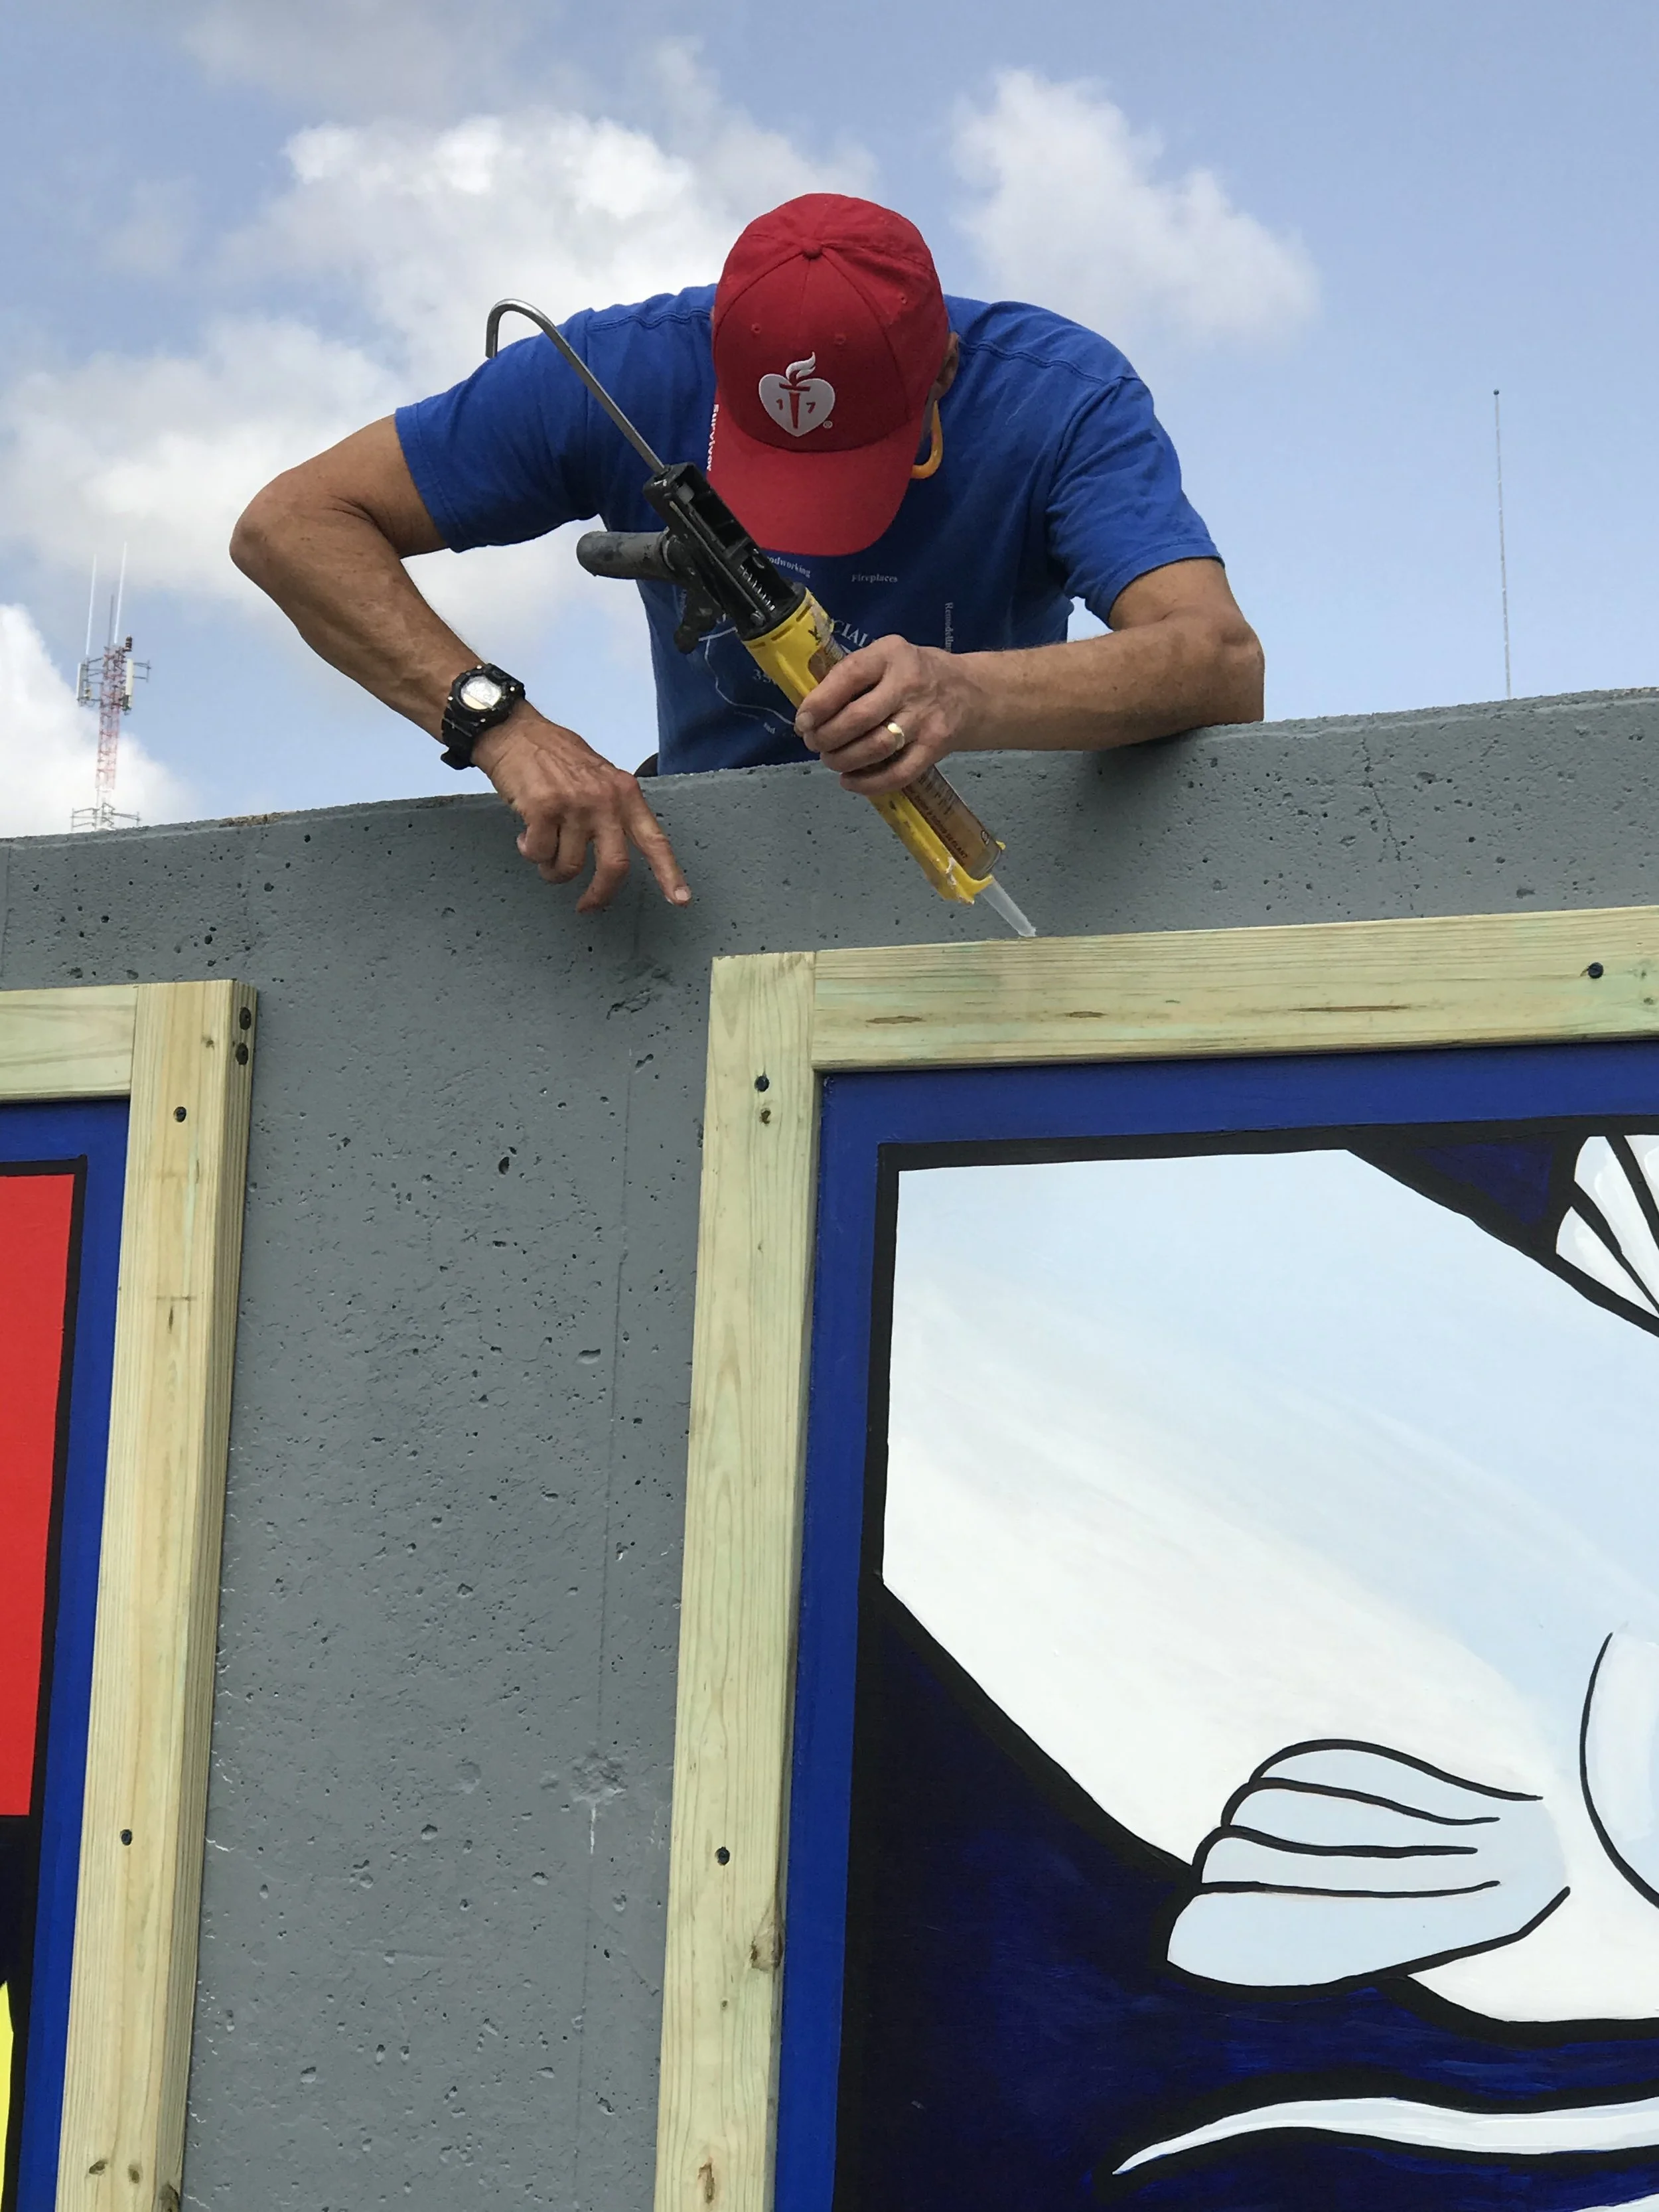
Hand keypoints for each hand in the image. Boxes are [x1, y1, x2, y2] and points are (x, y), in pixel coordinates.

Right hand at [473, 706, 689, 912]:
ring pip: (568, 867)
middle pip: (614, 866)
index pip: (654, 839)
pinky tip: (526, 835)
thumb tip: (614, 849)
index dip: (668, 874)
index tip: (679, 900)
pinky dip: (530, 852)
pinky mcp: (543, 809)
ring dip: (551, 870)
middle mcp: (605, 800)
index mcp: (625, 793)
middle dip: (599, 894)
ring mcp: (575, 804)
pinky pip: (539, 854)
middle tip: (587, 906)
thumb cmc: (554, 755)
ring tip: (543, 850)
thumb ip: (612, 808)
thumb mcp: (599, 776)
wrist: (515, 731)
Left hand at [793, 636, 983, 795]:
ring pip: (877, 747)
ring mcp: (925, 717)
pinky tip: (849, 782)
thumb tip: (810, 715)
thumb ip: (852, 678)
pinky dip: (868, 783)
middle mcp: (910, 684)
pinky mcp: (935, 747)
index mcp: (891, 655)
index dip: (820, 702)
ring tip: (831, 760)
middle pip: (860, 717)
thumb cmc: (914, 674)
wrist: (970, 692)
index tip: (803, 722)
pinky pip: (898, 773)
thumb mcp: (886, 658)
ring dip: (844, 760)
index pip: (850, 675)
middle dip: (828, 737)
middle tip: (815, 744)